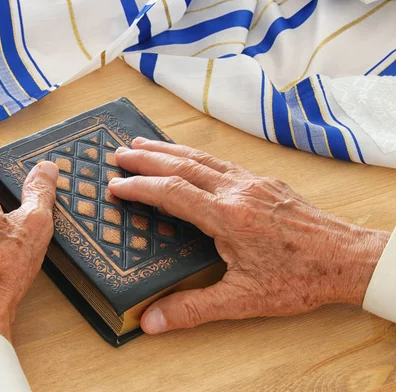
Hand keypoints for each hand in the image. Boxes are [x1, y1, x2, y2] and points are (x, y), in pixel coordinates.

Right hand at [108, 137, 389, 334]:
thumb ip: (194, 308)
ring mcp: (252, 182)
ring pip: (202, 158)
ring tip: (143, 143)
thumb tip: (152, 321)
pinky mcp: (264, 182)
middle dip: (147, 157)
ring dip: (169, 149)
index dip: (140, 187)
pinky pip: (221, 161)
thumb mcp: (243, 300)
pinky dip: (195, 155)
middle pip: (182, 165)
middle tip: (119, 154)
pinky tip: (189, 156)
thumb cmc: (299, 278)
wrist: (348, 259)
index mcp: (228, 216)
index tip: (116, 185)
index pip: (172, 192)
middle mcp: (237, 190)